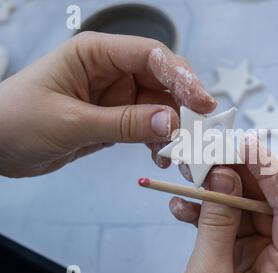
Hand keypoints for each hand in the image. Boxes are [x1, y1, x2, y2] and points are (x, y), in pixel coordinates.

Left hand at [0, 32, 215, 177]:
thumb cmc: (18, 121)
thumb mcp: (71, 122)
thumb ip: (123, 123)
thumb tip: (172, 123)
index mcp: (97, 54)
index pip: (151, 56)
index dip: (182, 77)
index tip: (203, 104)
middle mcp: (112, 70)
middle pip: (162, 82)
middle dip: (183, 107)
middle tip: (199, 135)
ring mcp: (116, 96)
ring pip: (159, 108)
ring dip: (174, 131)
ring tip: (182, 155)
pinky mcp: (116, 119)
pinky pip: (147, 127)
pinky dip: (158, 142)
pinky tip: (162, 158)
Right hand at [169, 137, 277, 272]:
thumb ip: (217, 223)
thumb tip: (224, 175)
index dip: (272, 175)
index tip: (248, 148)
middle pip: (268, 204)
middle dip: (239, 177)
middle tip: (216, 152)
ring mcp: (260, 256)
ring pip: (244, 209)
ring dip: (216, 192)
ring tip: (191, 177)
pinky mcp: (239, 255)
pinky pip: (226, 224)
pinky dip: (204, 213)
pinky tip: (181, 207)